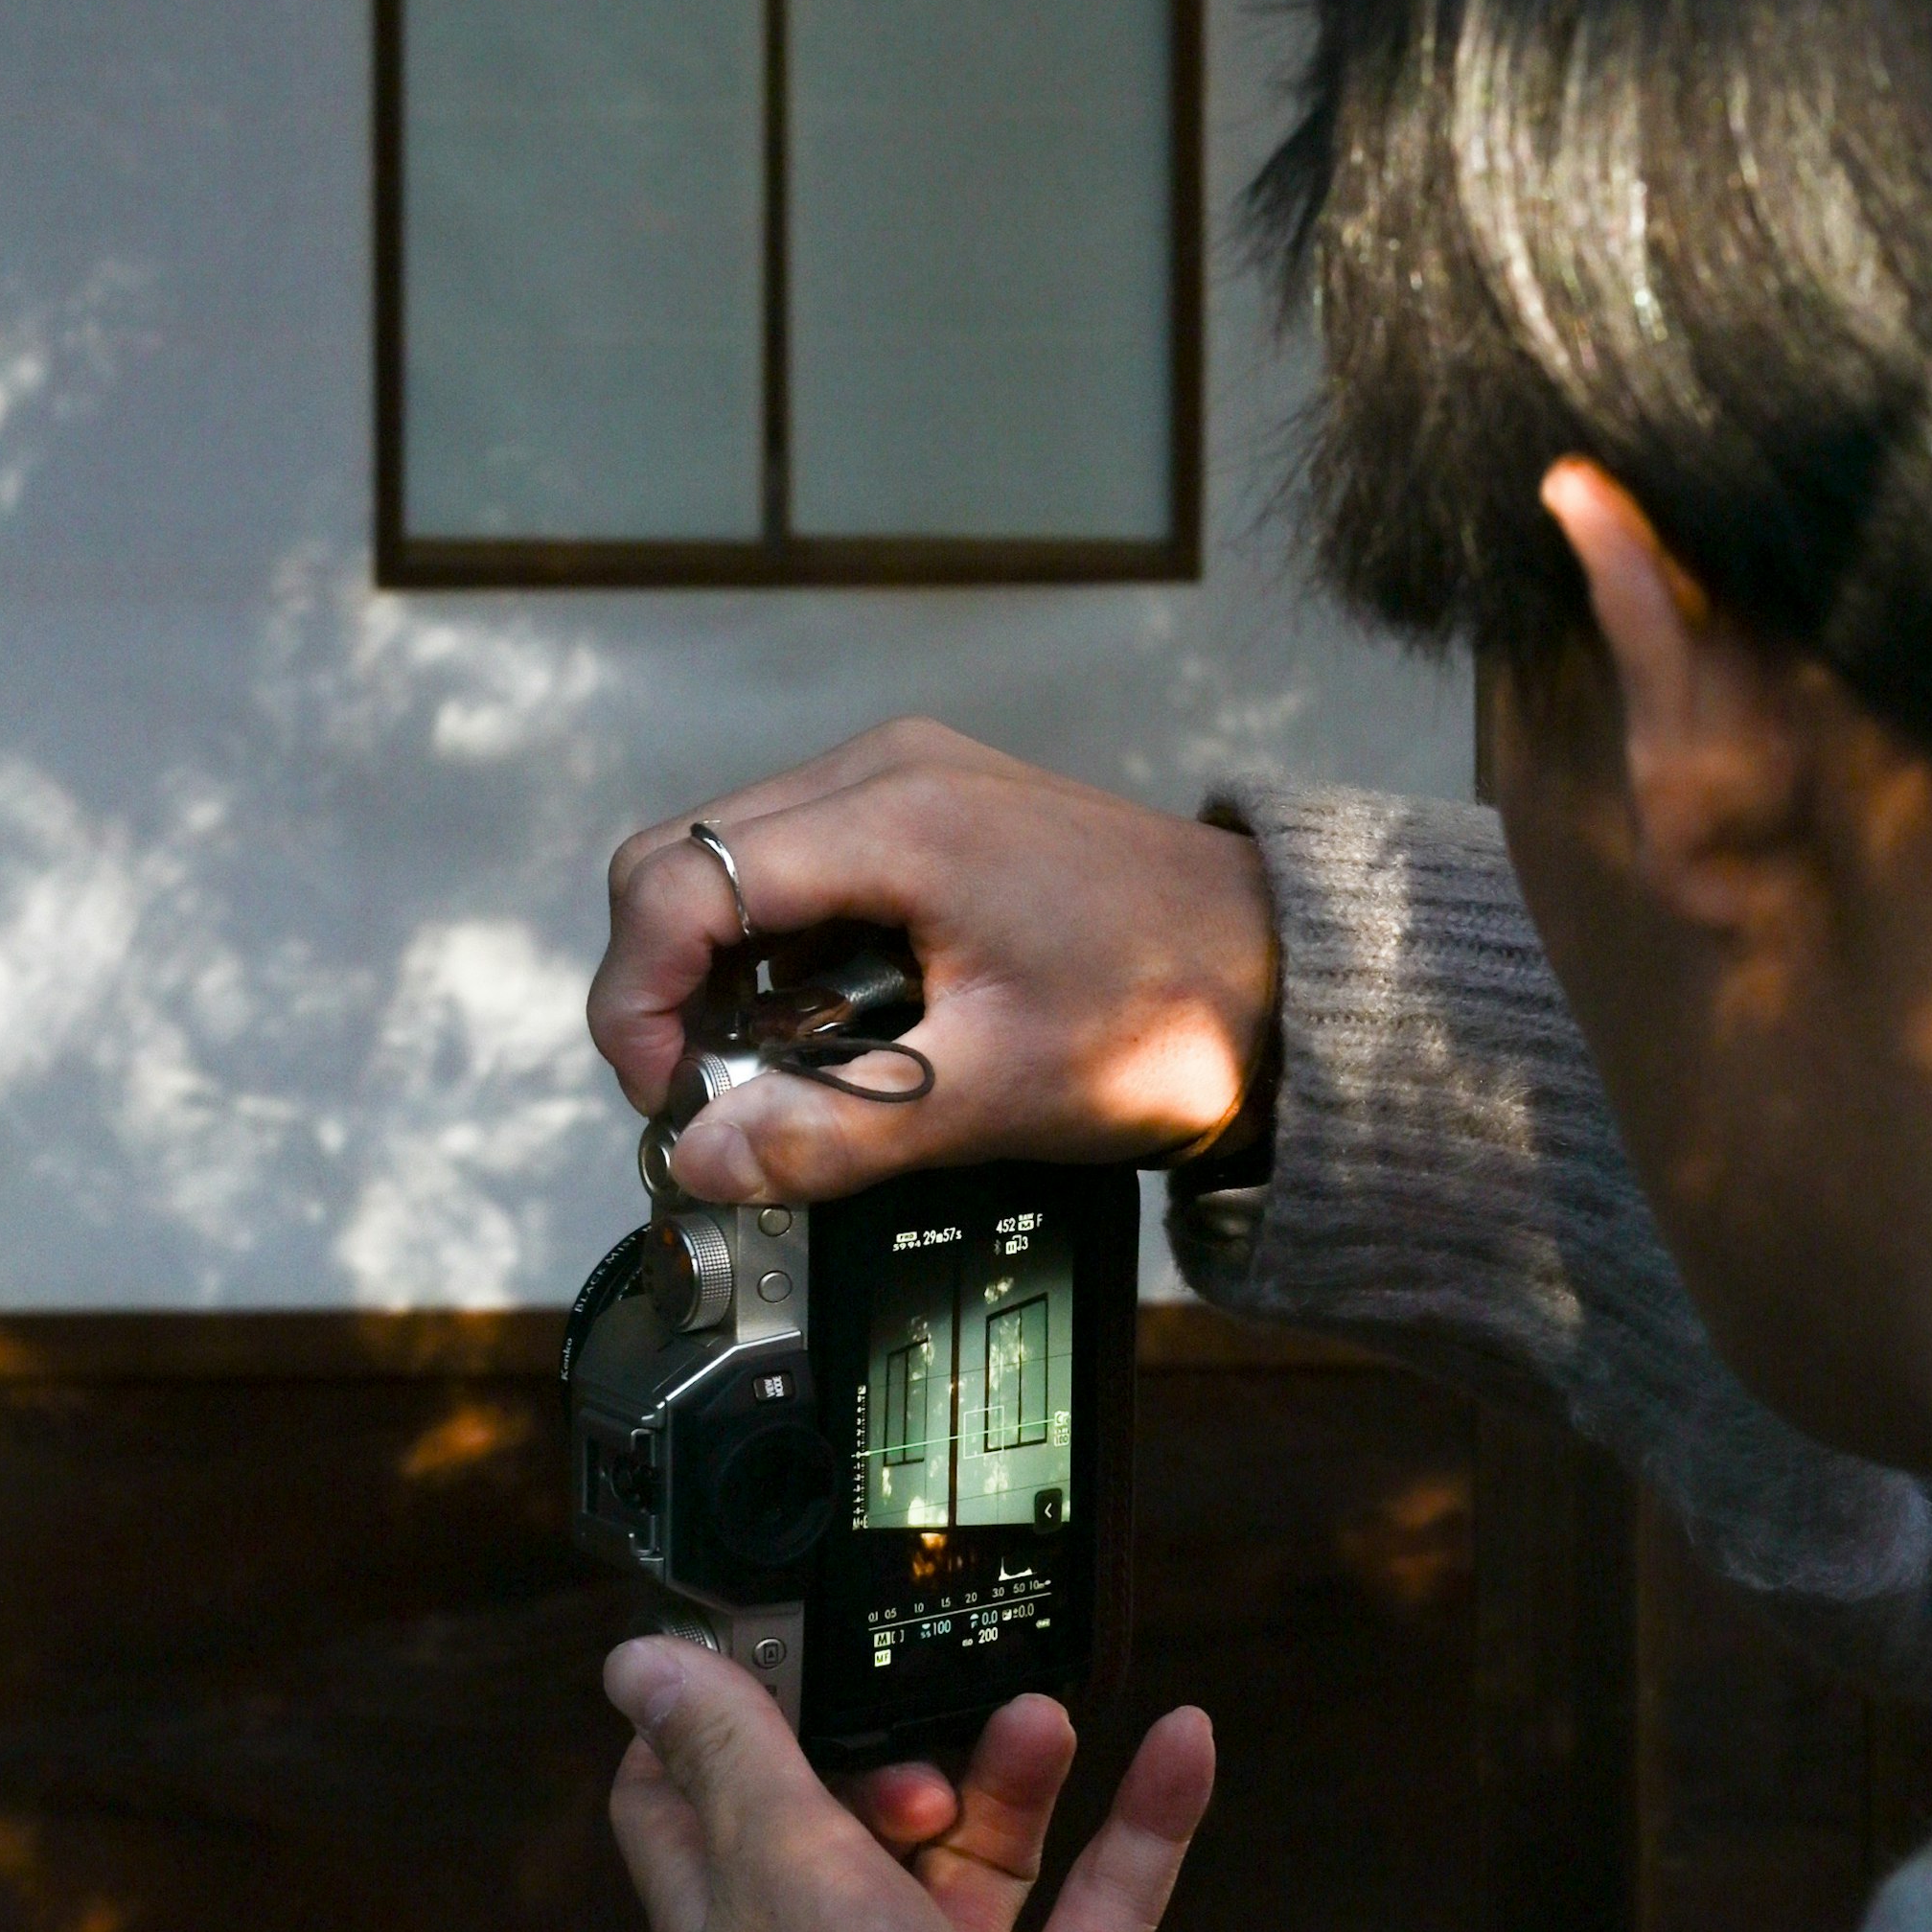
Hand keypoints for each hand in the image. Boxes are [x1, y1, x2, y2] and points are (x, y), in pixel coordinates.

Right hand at [590, 722, 1278, 1207]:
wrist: (1292, 977)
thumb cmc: (1169, 1015)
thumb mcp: (992, 1095)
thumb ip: (831, 1131)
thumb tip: (699, 1162)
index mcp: (894, 816)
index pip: (677, 882)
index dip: (638, 999)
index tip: (665, 1097)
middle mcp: (886, 770)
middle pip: (683, 859)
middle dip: (668, 986)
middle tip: (710, 1097)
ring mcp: (910, 779)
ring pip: (733, 863)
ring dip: (722, 971)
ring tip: (778, 1073)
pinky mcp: (933, 810)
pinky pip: (801, 866)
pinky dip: (781, 950)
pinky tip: (833, 1028)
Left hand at [607, 1639, 1214, 1931]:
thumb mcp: (778, 1862)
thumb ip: (728, 1752)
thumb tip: (635, 1661)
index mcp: (738, 1915)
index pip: (686, 1797)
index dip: (711, 1716)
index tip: (768, 1642)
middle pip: (850, 1805)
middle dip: (893, 1741)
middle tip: (920, 1749)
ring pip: (984, 1838)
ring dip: (1015, 1764)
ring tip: (1043, 1718)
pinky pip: (1106, 1895)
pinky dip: (1145, 1819)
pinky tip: (1184, 1740)